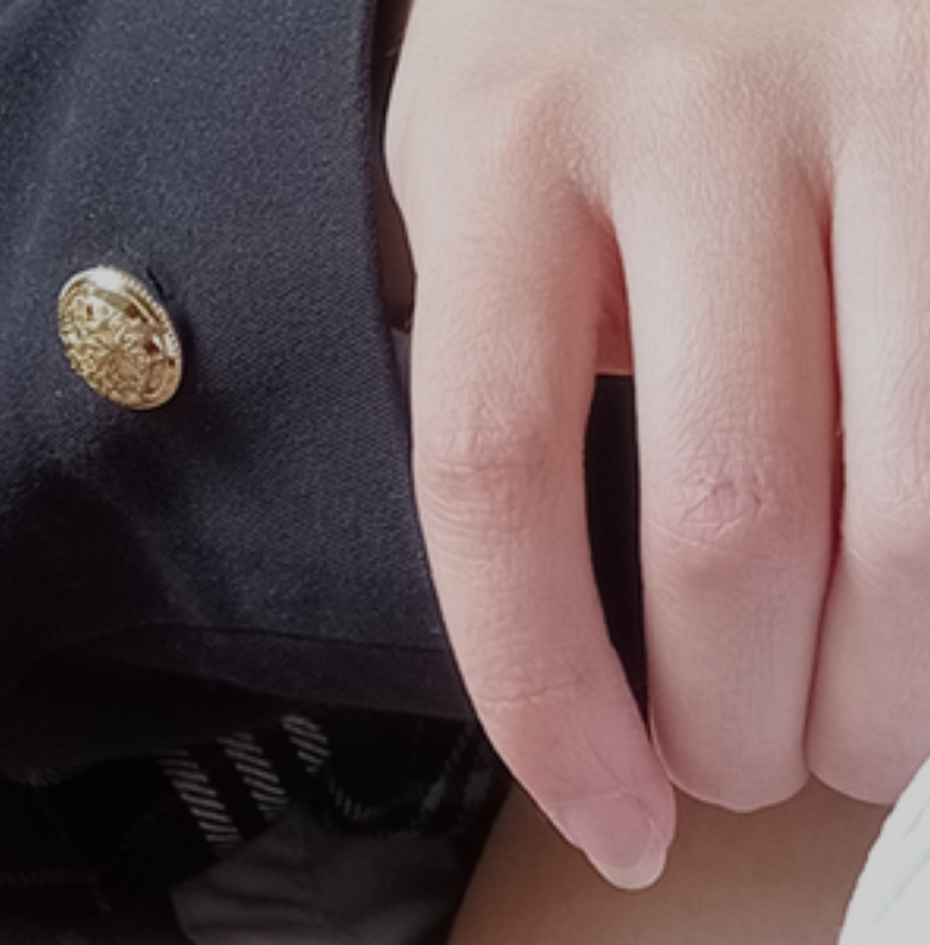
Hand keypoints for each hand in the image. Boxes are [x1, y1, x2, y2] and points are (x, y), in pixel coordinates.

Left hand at [385, 0, 929, 887]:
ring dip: (900, 678)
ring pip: (922, 493)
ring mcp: (897, 98)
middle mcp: (698, 116)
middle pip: (730, 510)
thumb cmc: (587, 45)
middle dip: (746, 711)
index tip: (607, 806)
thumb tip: (605, 636)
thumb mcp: (485, 163)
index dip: (545, 687)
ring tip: (865, 731)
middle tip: (750, 766)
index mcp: (504, 150)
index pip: (494, 471)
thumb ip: (522, 353)